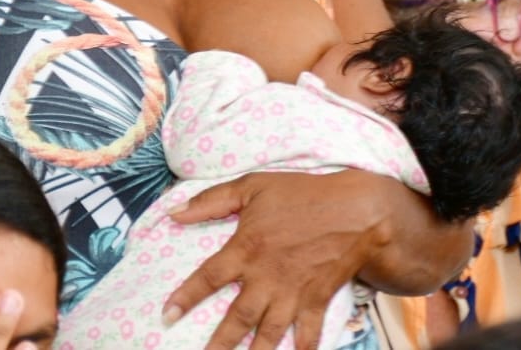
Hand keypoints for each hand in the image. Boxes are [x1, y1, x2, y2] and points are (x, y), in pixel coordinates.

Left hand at [163, 170, 398, 349]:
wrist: (354, 209)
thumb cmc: (301, 194)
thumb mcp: (253, 186)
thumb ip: (212, 201)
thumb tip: (174, 213)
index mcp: (246, 249)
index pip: (208, 278)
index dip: (186, 297)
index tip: (166, 315)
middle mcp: (266, 277)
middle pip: (236, 319)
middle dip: (218, 344)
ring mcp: (293, 292)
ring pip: (268, 334)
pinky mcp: (317, 300)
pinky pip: (307, 333)